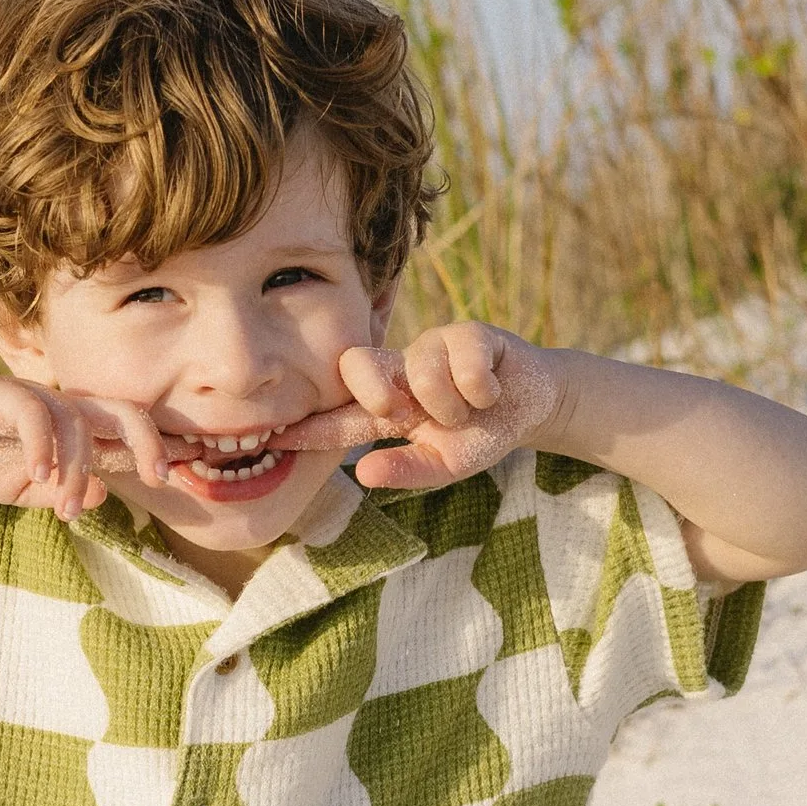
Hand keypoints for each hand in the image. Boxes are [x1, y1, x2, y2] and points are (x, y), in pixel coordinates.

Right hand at [0, 370, 175, 519]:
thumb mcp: (24, 488)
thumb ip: (62, 493)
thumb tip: (102, 494)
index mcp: (76, 431)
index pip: (127, 437)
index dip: (159, 450)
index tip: (193, 468)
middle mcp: (65, 408)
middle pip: (122, 412)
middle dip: (148, 441)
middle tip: (161, 477)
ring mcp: (36, 398)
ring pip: (77, 424)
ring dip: (77, 471)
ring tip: (67, 511)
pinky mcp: (3, 395)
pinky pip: (34, 415)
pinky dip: (42, 446)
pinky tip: (39, 475)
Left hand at [329, 324, 563, 491]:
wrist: (531, 407)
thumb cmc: (480, 434)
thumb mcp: (446, 465)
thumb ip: (406, 470)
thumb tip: (362, 474)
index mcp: (388, 407)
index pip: (340, 419)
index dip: (309, 428)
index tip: (275, 437)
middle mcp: (400, 371)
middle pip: (358, 366)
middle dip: (375, 391)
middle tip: (404, 413)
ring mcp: (431, 347)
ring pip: (422, 372)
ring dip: (454, 405)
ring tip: (471, 409)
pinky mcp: (467, 331)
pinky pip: (464, 362)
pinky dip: (483, 389)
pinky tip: (491, 390)